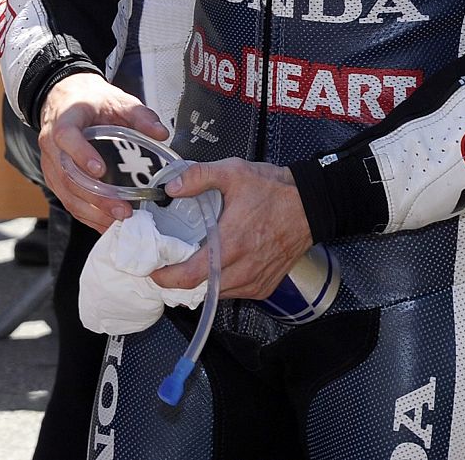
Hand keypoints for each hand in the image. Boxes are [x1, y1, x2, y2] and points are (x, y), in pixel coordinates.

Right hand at [38, 73, 170, 233]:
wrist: (65, 98)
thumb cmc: (90, 100)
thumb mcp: (116, 98)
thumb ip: (139, 115)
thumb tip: (161, 133)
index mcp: (64, 120)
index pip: (66, 137)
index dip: (81, 154)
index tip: (100, 170)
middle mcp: (51, 144)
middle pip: (68, 175)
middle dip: (95, 196)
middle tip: (122, 209)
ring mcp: (50, 163)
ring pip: (66, 193)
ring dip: (92, 210)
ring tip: (119, 220)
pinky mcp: (54, 177)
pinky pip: (67, 199)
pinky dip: (86, 214)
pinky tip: (106, 222)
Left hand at [149, 161, 312, 299]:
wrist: (311, 206)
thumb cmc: (275, 190)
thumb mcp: (234, 172)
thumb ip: (198, 176)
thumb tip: (171, 188)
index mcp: (231, 244)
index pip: (190, 276)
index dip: (166, 278)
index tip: (153, 269)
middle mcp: (243, 269)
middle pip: (200, 290)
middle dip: (178, 281)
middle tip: (166, 265)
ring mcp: (256, 281)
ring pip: (217, 293)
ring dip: (200, 283)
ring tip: (188, 264)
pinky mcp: (265, 286)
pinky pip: (234, 293)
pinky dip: (220, 284)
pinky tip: (215, 266)